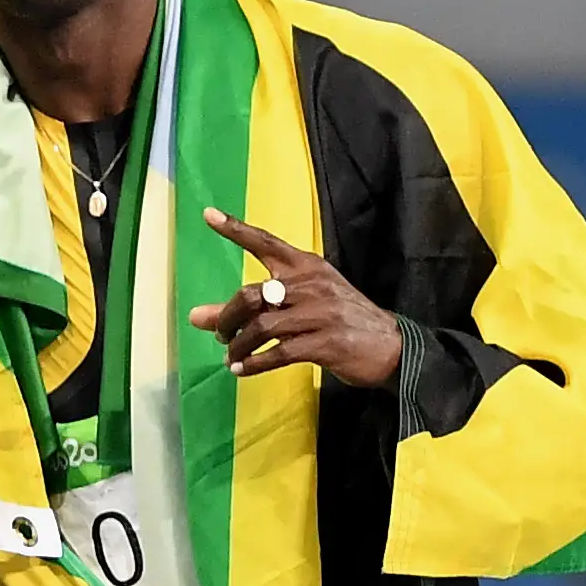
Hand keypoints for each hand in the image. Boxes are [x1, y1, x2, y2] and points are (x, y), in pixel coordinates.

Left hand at [189, 210, 402, 388]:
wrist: (389, 345)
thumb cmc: (338, 320)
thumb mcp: (299, 304)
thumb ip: (250, 307)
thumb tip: (195, 316)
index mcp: (306, 266)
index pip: (266, 242)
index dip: (236, 229)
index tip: (207, 215)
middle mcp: (311, 284)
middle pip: (251, 295)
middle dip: (226, 319)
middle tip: (222, 335)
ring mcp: (320, 313)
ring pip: (261, 326)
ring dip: (238, 346)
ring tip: (232, 356)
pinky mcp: (325, 343)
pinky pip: (278, 353)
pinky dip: (253, 364)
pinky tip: (242, 370)